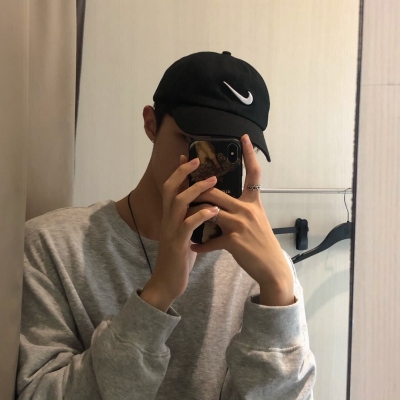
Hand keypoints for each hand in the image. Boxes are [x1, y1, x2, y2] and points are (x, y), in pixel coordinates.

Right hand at [140, 156, 218, 311]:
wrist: (167, 282)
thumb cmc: (179, 257)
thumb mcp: (185, 234)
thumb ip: (191, 219)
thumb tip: (206, 207)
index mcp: (171, 216)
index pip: (172, 188)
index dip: (178, 171)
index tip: (187, 156)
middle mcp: (168, 219)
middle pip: (171, 188)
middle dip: (183, 172)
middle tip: (198, 160)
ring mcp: (171, 230)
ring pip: (179, 202)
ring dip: (196, 190)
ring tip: (213, 182)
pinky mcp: (178, 243)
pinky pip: (188, 224)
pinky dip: (202, 215)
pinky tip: (214, 211)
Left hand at [191, 134, 294, 305]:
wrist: (271, 267)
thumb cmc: (261, 242)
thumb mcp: (256, 219)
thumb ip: (241, 207)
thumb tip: (221, 202)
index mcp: (253, 202)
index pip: (254, 173)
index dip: (250, 154)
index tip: (243, 137)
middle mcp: (247, 209)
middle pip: (216, 192)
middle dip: (197, 189)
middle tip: (185, 184)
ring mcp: (240, 224)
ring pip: (210, 211)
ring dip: (194, 214)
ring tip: (182, 216)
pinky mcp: (234, 241)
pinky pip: (211, 240)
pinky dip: (201, 246)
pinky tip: (194, 248)